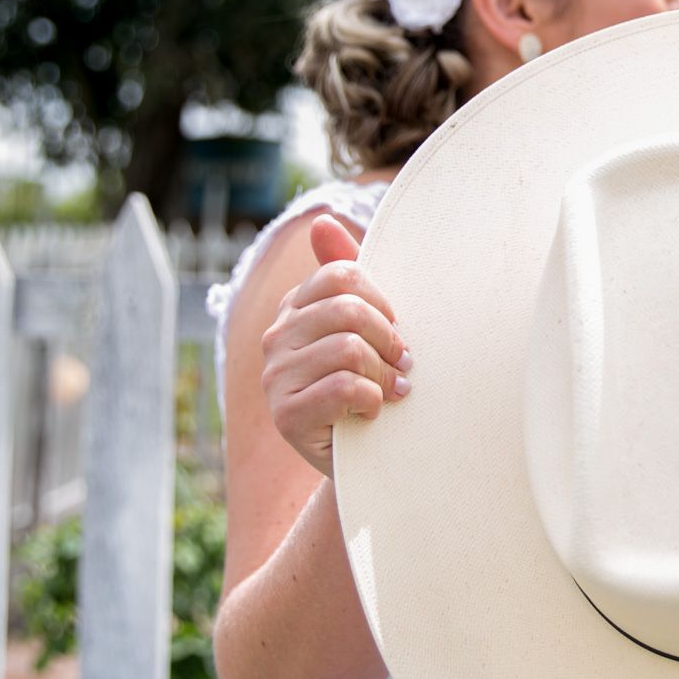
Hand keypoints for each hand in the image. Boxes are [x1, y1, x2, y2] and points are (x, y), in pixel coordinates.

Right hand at [260, 215, 410, 479]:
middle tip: (404, 364)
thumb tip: (322, 220)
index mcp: (296, 308)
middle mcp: (276, 337)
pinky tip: (375, 412)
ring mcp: (275, 376)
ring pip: (348, 350)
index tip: (397, 328)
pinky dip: (373, 400)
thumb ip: (349, 280)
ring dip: (384, 374)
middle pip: (348, 309)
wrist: (364, 458)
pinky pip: (342, 388)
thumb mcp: (366, 331)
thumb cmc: (370, 386)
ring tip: (393, 390)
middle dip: (389, 339)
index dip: (382, 300)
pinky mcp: (285, 415)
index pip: (342, 275)